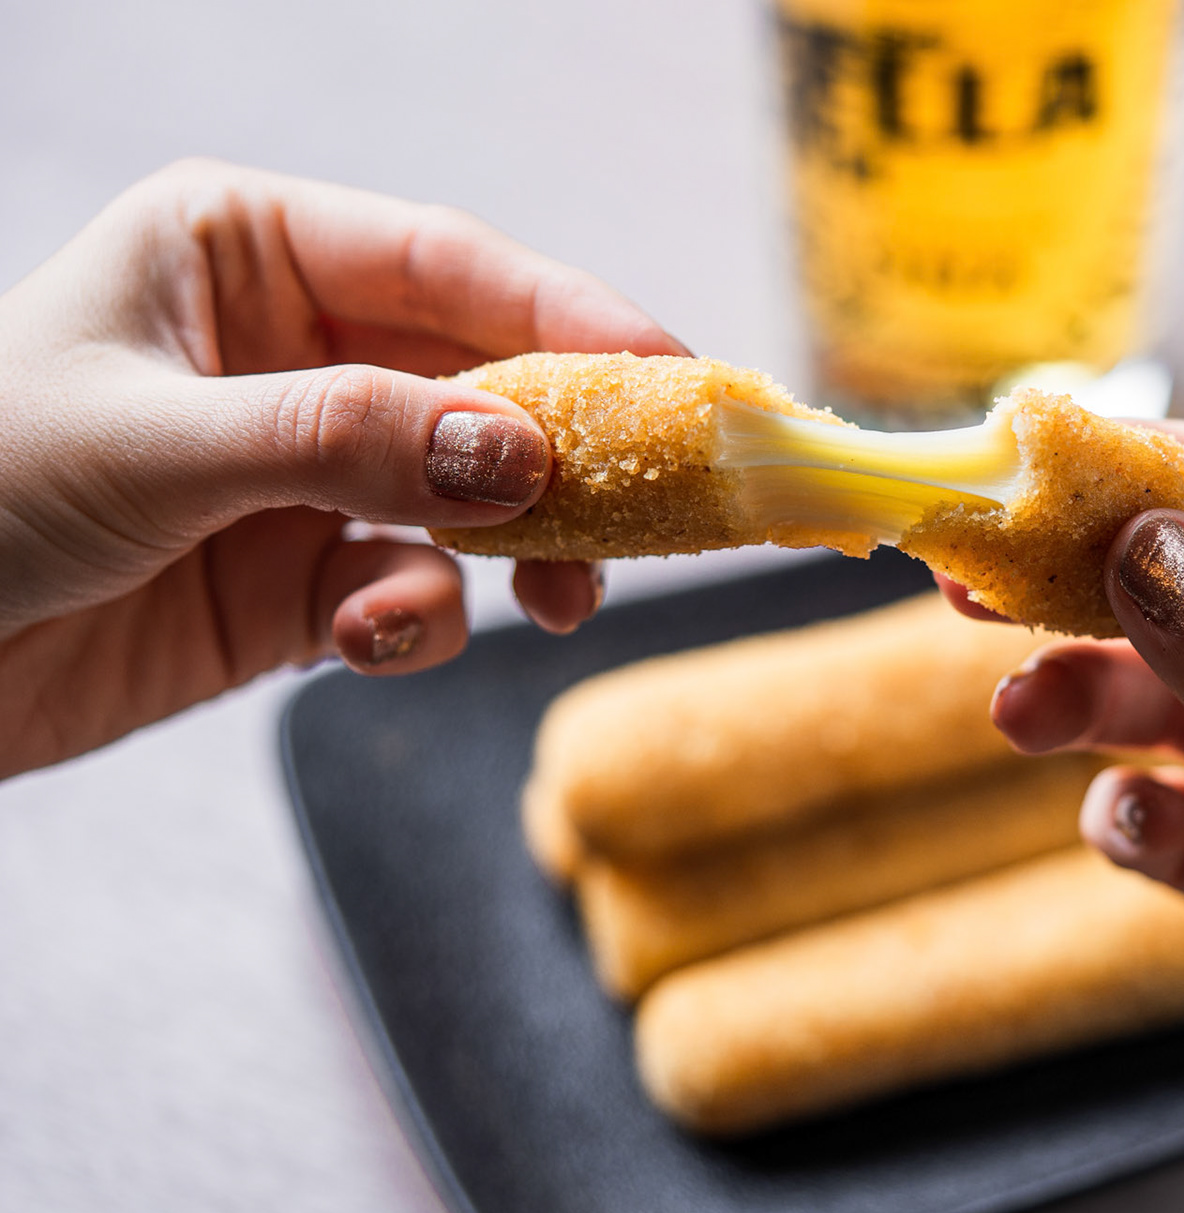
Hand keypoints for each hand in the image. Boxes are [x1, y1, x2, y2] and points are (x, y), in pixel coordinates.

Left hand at [0, 159, 683, 778]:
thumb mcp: (160, 443)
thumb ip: (347, 442)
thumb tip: (522, 460)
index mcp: (246, 252)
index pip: (449, 264)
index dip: (575, 315)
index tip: (676, 378)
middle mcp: (293, 352)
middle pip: (485, 386)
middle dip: (562, 458)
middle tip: (644, 513)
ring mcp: (305, 472)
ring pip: (469, 501)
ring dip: (516, 556)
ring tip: (550, 603)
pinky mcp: (299, 582)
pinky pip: (409, 591)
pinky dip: (414, 623)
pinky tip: (363, 642)